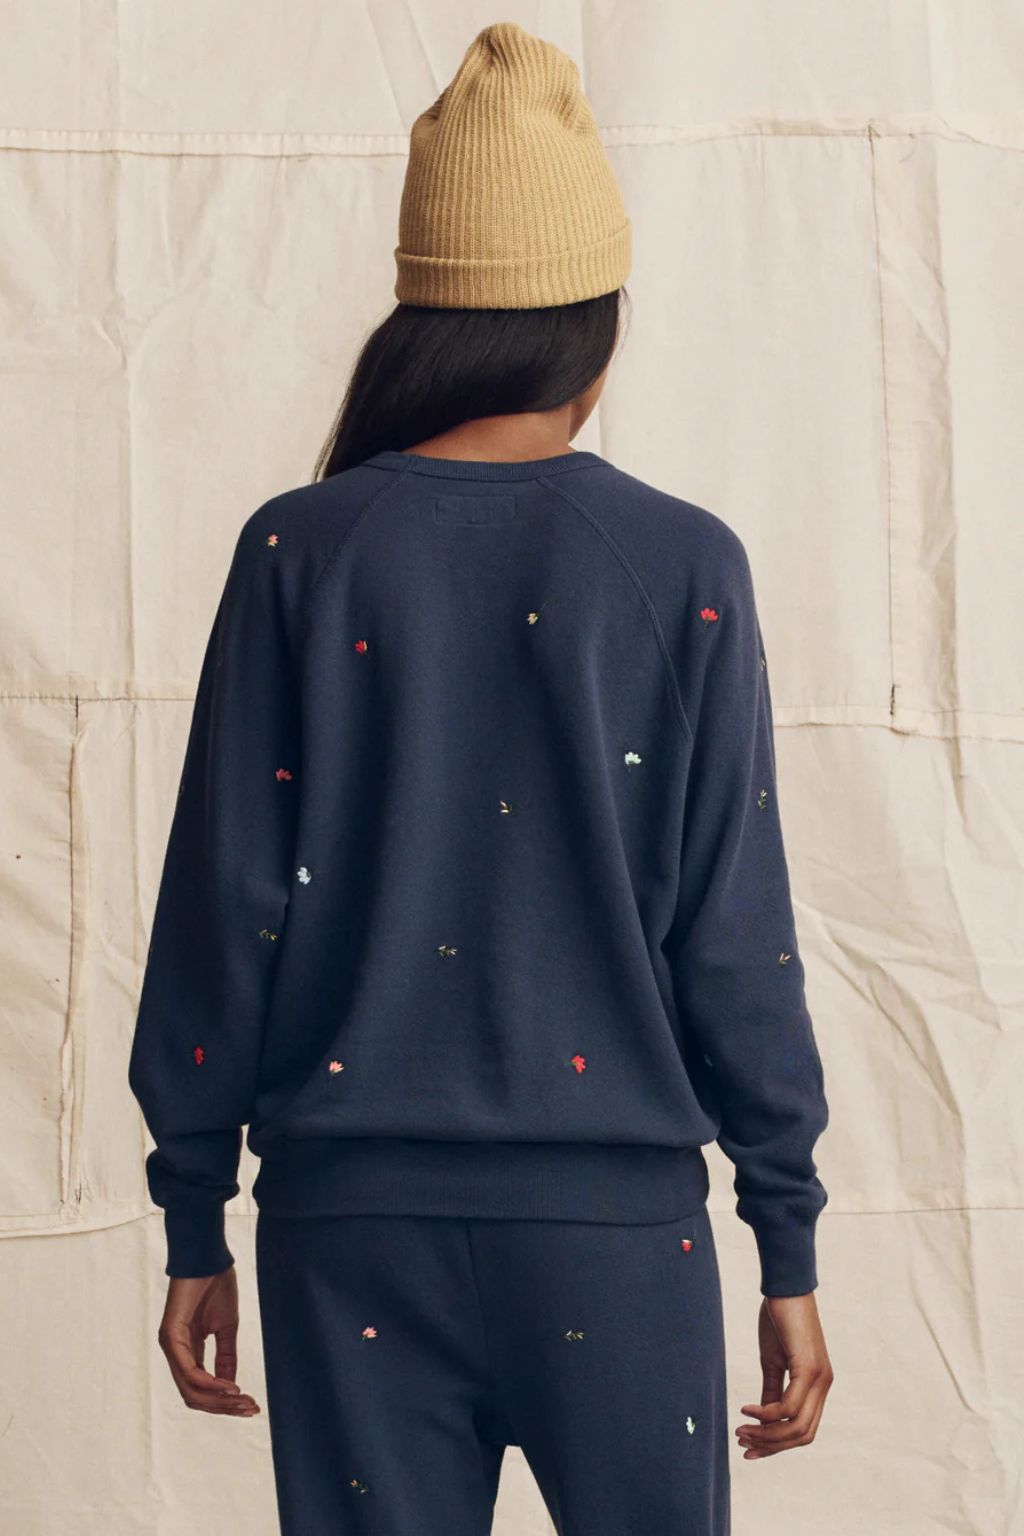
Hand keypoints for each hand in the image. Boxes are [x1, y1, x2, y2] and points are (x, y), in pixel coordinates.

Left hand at [157, 1264, 261, 1416]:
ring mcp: (171, 1346)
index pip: (201, 1390)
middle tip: (251, 1409)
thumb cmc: (215, 1286)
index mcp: (187, 1351)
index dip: (225, 1403)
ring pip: (191, 1390)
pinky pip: (190, 1371)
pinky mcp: (171, 1337)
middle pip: (195, 1397)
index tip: (251, 1405)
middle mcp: (175, 1354)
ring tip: (243, 1400)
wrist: (208, 1258)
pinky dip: (211, 1384)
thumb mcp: (226, 1328)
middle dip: (224, 1408)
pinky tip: (230, 1386)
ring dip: (219, 1401)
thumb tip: (231, 1387)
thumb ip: (225, 1358)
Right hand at [735, 1292, 832, 1457]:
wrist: (785, 1287)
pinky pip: (790, 1406)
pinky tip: (747, 1409)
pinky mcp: (809, 1368)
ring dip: (767, 1434)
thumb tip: (764, 1419)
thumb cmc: (780, 1318)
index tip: (749, 1446)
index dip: (777, 1444)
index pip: (803, 1429)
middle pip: (802, 1435)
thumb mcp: (773, 1361)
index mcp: (817, 1385)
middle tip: (742, 1443)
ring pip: (797, 1426)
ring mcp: (820, 1378)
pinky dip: (767, 1414)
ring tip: (741, 1430)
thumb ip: (772, 1391)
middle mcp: (824, 1386)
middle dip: (771, 1445)